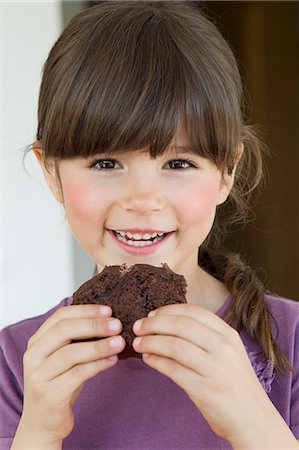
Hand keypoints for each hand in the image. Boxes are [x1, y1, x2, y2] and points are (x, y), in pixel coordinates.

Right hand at [18, 305, 124, 444]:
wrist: (43, 422)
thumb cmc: (58, 384)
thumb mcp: (64, 357)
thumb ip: (76, 339)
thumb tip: (108, 319)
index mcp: (37, 341)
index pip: (61, 316)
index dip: (86, 311)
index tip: (109, 310)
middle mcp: (33, 355)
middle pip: (64, 330)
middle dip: (94, 325)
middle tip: (117, 325)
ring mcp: (39, 375)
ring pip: (71, 352)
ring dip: (99, 346)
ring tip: (120, 343)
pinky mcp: (50, 394)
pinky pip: (78, 374)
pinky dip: (98, 365)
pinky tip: (113, 360)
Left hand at [132, 303, 274, 444]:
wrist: (253, 419)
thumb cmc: (235, 383)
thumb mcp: (228, 352)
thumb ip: (204, 336)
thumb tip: (165, 323)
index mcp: (228, 334)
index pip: (193, 311)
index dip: (167, 310)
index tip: (152, 314)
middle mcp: (223, 347)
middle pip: (180, 324)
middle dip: (154, 324)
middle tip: (138, 327)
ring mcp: (214, 367)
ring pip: (174, 345)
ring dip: (150, 342)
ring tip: (138, 344)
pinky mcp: (204, 388)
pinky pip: (172, 369)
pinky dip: (155, 361)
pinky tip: (148, 359)